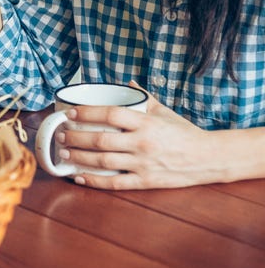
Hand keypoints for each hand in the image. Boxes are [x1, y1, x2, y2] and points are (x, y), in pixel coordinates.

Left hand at [57, 89, 212, 188]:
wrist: (208, 158)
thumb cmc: (183, 131)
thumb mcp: (162, 110)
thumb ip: (142, 98)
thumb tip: (126, 84)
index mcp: (145, 122)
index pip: (110, 114)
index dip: (86, 113)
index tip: (70, 113)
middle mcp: (142, 142)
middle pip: (100, 140)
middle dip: (75, 137)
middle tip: (60, 134)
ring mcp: (142, 164)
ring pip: (103, 161)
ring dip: (79, 156)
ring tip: (64, 152)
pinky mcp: (145, 182)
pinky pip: (114, 183)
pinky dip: (93, 181)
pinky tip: (78, 176)